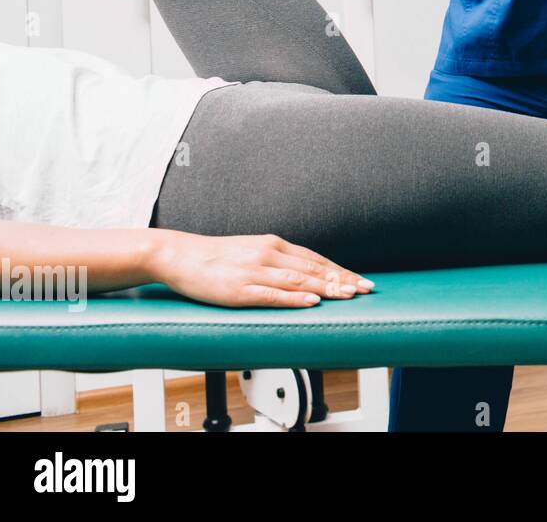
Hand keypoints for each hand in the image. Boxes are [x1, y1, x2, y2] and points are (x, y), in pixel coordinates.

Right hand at [148, 230, 374, 308]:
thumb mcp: (253, 251)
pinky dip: (294, 298)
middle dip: (343, 280)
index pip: (316, 259)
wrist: (179, 255)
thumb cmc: (217, 257)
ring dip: (327, 288)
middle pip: (314, 268)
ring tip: (349, 295)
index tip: (362, 281)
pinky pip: (272, 294)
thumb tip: (306, 274)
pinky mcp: (240, 289)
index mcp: (273, 245)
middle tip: (367, 289)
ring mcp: (254, 272)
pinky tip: (312, 302)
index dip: (341, 271)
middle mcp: (268, 255)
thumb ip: (278, 260)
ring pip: (299, 280)